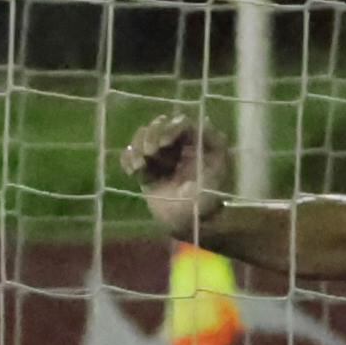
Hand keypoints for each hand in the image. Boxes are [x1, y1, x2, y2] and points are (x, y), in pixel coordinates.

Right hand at [121, 111, 231, 244]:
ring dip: (137, 148)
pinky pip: (130, 155)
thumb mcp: (218, 170)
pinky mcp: (146, 170)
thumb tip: (203, 120)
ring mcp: (160, 157)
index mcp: (197, 142)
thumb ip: (213, 144)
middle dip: (151, 136)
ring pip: (142, 137)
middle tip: (150, 154)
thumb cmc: (207, 199)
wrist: (190, 224)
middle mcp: (178, 145)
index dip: (170, 128)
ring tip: (140, 166)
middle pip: (158, 125)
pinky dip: (127, 159)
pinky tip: (132, 172)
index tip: (165, 144)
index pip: (180, 122)